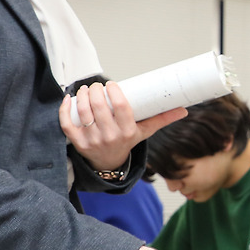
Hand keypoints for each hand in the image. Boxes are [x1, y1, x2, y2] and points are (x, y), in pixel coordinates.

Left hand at [60, 82, 186, 171]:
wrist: (109, 164)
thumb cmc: (127, 142)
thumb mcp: (145, 132)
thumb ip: (162, 119)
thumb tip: (184, 110)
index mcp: (127, 132)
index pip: (120, 107)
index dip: (114, 92)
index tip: (111, 85)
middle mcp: (109, 137)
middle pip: (100, 107)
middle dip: (96, 90)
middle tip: (97, 86)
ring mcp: (92, 140)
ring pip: (83, 112)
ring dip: (82, 96)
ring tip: (85, 90)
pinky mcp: (77, 142)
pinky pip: (67, 123)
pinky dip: (65, 109)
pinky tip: (69, 99)